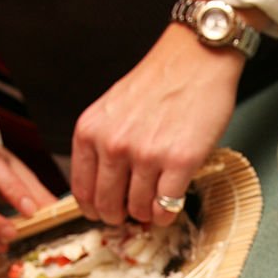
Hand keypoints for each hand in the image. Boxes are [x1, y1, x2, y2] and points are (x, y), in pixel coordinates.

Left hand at [69, 23, 248, 226]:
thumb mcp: (111, 111)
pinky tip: (171, 204)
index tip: (105, 212)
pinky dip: (167, 213)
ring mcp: (146, 155)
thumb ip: (103, 146)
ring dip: (147, 214)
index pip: (82, 191)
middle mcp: (114, 145)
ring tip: (155, 203)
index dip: (94, 209)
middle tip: (132, 213)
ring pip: (139, 210)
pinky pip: (166, 206)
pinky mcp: (179, 162)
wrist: (194, 60)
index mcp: (90, 132)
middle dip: (120, 216)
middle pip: (108, 207)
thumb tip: (108, 189)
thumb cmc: (158, 83)